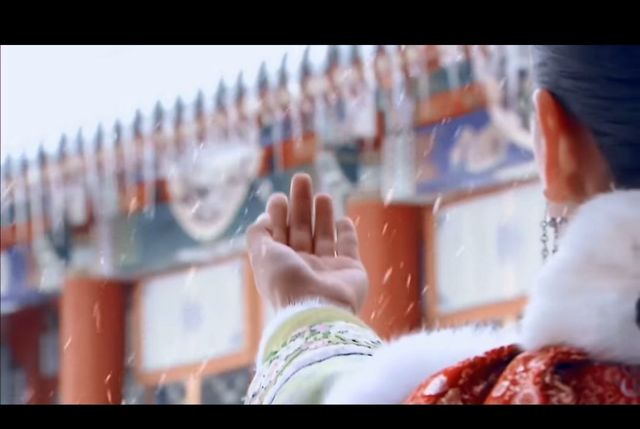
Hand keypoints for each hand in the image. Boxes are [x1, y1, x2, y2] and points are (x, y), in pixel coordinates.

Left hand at [247, 173, 367, 312]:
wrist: (318, 308)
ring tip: (322, 194)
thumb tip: (262, 219)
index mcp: (281, 265)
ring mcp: (327, 270)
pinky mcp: (351, 271)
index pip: (278, 235)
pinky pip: (348, 248)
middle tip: (301, 178)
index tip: (278, 197)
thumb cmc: (287, 281)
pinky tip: (343, 219)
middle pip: (300, 230)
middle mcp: (303, 267)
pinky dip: (347, 233)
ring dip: (322, 215)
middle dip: (300, 204)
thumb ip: (258, 235)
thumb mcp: (262, 255)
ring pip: (324, 236)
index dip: (277, 215)